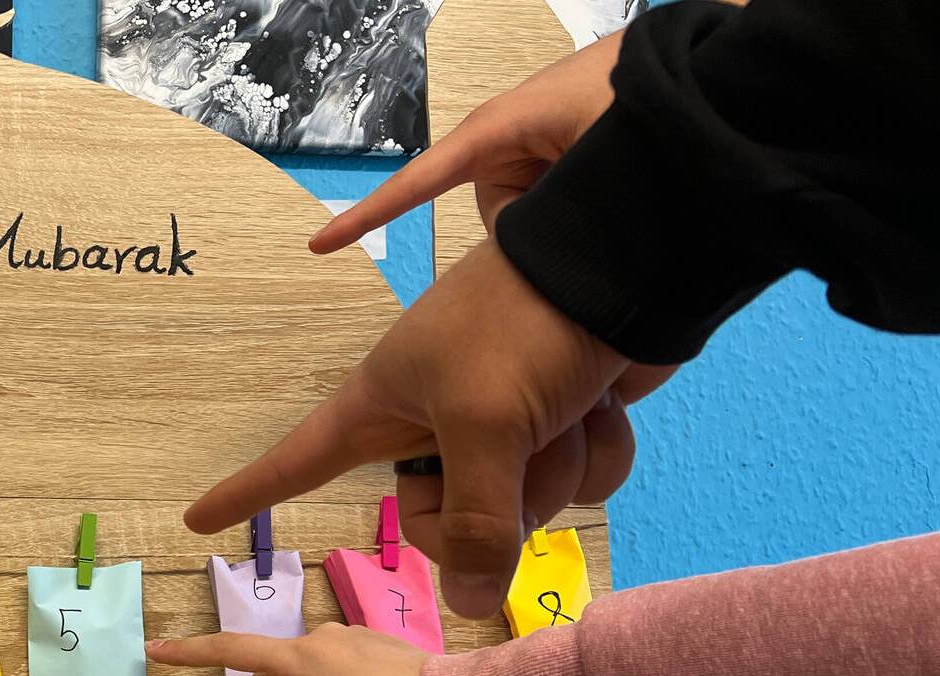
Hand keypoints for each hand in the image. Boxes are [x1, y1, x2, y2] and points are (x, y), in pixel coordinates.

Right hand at [188, 238, 644, 617]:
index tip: (196, 518)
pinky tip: (604, 404)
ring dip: (561, 465)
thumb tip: (463, 604)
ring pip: (522, 504)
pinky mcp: (560, 420)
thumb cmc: (523, 323)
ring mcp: (499, 422)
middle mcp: (434, 419)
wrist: (622, 257)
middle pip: (438, 518)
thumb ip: (474, 526)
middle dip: (494, 499)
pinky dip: (599, 449)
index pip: (296, 460)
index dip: (247, 492)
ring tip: (571, 405)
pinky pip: (577, 479)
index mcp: (384, 405)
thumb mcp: (486, 426)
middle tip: (515, 449)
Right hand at [310, 32, 623, 252]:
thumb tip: (519, 254)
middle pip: (496, 219)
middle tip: (594, 209)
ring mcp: (534, 156)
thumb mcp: (588, 158)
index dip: (367, 216)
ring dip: (568, 221)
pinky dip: (583, 215)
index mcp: (498, 129)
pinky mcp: (558, 167)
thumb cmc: (643, 92)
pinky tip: (618, 197)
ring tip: (616, 190)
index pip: (417, 181)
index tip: (320, 245)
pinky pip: (552, 214)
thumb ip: (543, 215)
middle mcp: (508, 145)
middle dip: (536, 232)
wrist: (701, 75)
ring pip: (526, 224)